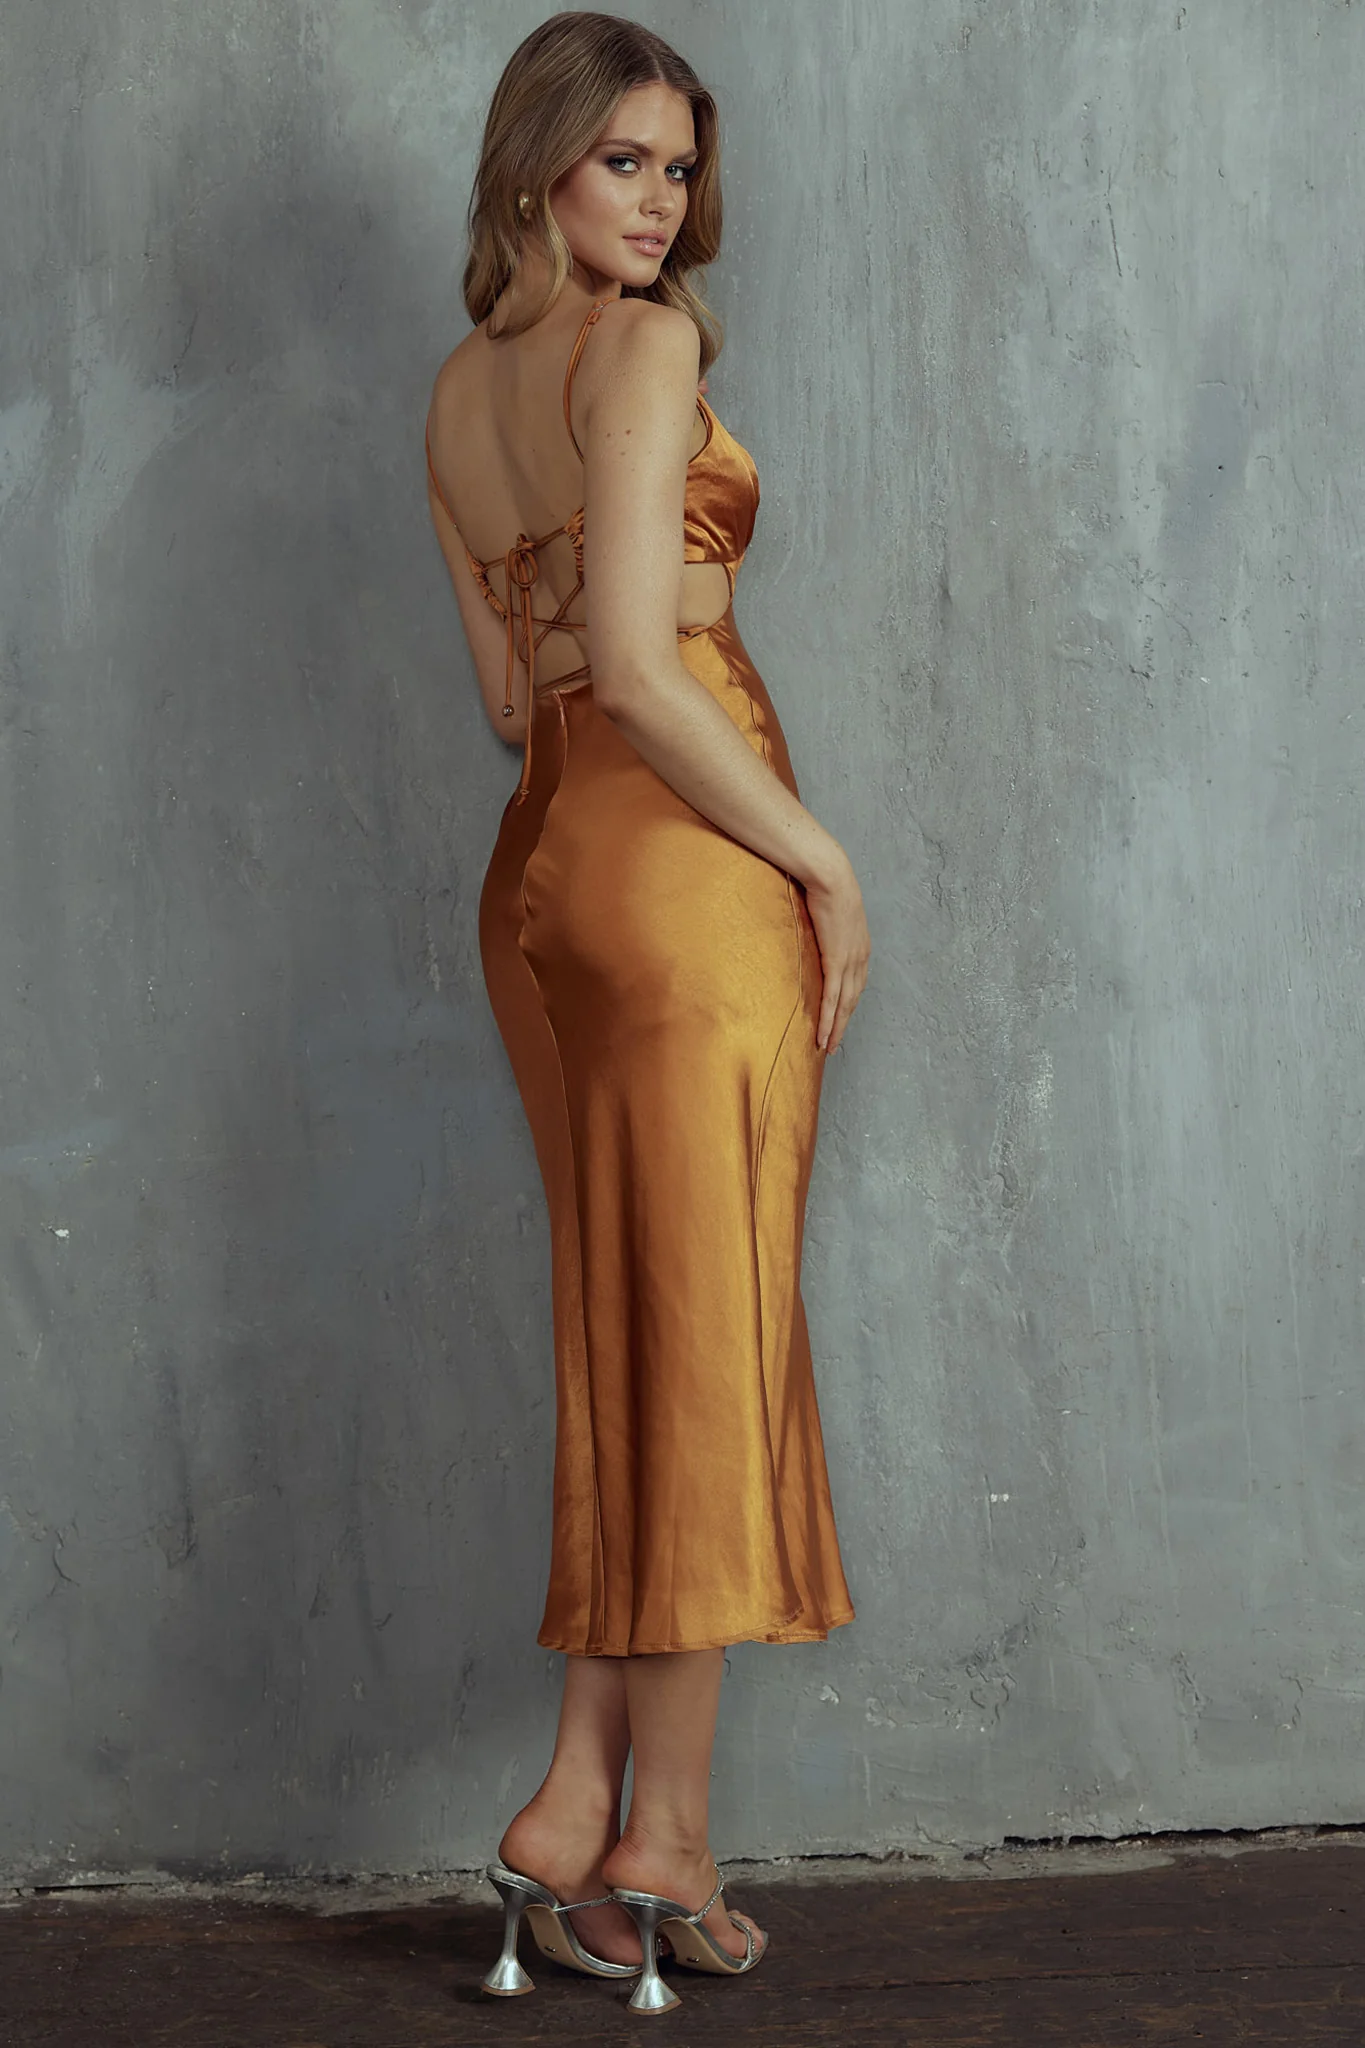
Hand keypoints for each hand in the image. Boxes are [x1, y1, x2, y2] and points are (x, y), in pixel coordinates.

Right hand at [803, 853, 870, 1053]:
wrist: (831, 876)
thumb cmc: (827, 887)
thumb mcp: (831, 912)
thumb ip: (826, 927)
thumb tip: (814, 930)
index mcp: (860, 947)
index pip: (855, 984)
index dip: (848, 1005)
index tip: (840, 1020)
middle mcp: (860, 958)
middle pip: (853, 1000)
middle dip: (843, 1024)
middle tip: (834, 1044)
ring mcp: (850, 961)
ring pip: (844, 1005)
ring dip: (836, 1029)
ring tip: (827, 1046)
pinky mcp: (836, 961)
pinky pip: (832, 998)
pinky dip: (828, 1019)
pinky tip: (823, 1034)